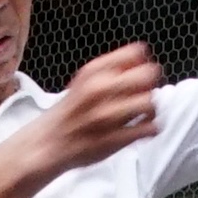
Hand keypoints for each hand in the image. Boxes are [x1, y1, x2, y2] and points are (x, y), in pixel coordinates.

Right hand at [37, 44, 163, 172]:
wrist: (46, 144)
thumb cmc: (67, 114)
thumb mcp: (83, 80)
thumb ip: (111, 68)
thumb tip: (140, 56)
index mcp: (92, 72)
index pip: (135, 52)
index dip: (141, 63)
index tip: (138, 72)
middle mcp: (99, 90)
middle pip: (148, 74)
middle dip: (150, 83)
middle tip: (142, 92)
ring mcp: (108, 116)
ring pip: (150, 102)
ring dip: (150, 108)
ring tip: (142, 113)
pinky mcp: (115, 139)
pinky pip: (149, 128)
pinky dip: (150, 129)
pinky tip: (141, 128)